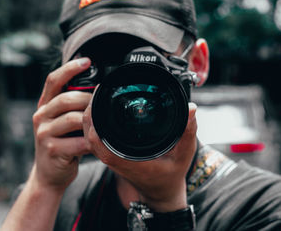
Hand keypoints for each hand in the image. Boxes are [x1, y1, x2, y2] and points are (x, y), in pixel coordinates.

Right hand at [31, 57, 92, 193]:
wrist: (49, 174)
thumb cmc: (62, 144)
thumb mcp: (63, 122)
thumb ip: (73, 107)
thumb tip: (98, 91)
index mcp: (44, 106)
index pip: (53, 81)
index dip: (69, 69)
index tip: (87, 61)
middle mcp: (40, 116)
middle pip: (66, 99)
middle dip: (88, 100)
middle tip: (102, 106)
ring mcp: (44, 134)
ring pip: (73, 119)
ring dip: (91, 121)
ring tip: (101, 125)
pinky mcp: (52, 150)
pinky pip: (78, 141)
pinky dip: (92, 142)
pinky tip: (97, 143)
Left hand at [83, 98, 197, 211]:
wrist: (162, 191)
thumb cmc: (171, 175)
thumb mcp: (184, 154)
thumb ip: (187, 131)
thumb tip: (191, 109)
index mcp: (128, 160)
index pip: (99, 141)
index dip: (94, 120)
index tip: (100, 97)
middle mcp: (115, 159)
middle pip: (90, 134)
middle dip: (91, 110)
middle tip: (100, 89)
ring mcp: (111, 158)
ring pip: (90, 136)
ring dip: (91, 116)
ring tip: (100, 95)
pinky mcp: (112, 155)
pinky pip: (96, 138)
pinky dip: (95, 123)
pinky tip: (102, 109)